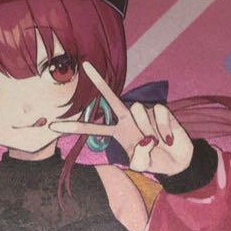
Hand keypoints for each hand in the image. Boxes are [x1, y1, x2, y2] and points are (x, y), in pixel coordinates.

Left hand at [50, 62, 193, 174]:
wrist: (177, 162)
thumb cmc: (155, 162)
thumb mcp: (142, 165)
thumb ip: (140, 156)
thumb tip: (146, 139)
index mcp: (117, 132)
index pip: (92, 128)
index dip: (75, 127)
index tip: (53, 126)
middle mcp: (127, 118)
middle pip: (111, 97)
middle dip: (99, 82)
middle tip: (86, 66)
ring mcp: (143, 113)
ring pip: (138, 110)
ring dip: (148, 129)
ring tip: (157, 142)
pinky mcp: (160, 110)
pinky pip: (158, 114)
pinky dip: (164, 129)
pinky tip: (168, 138)